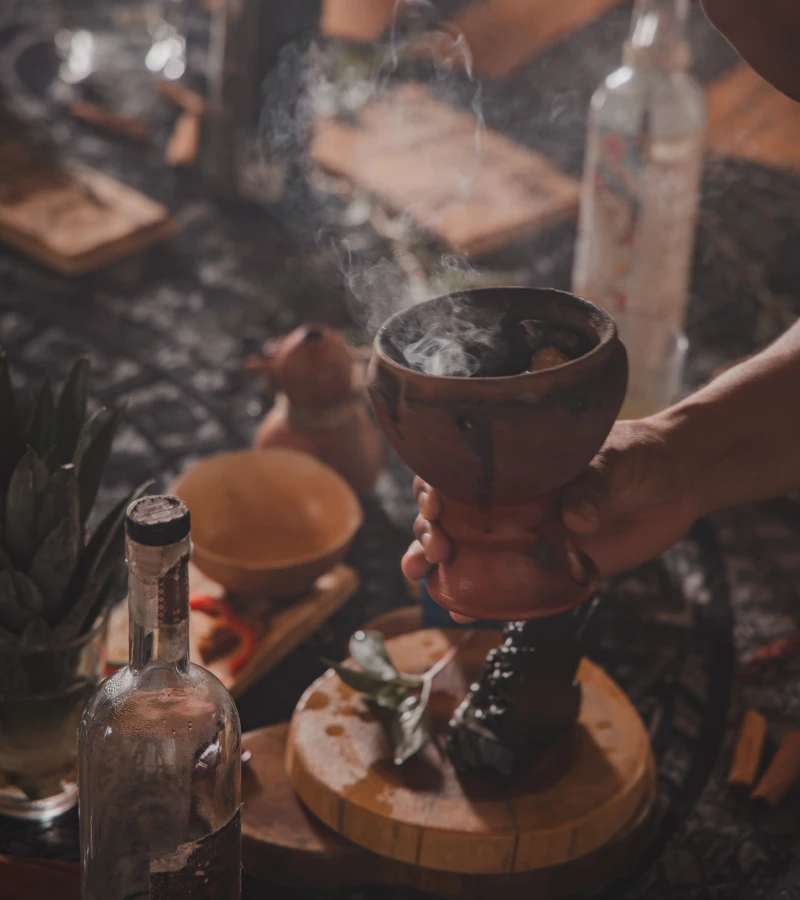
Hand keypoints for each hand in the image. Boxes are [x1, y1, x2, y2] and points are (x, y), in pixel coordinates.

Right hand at [402, 418, 698, 589]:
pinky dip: (480, 601)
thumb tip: (577, 521)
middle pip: (449, 516)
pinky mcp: (548, 566)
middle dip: (427, 532)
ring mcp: (524, 536)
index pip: (455, 473)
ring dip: (438, 566)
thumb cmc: (634, 456)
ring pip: (467, 553)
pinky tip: (460, 611)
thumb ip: (590, 488)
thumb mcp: (609, 461)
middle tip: (434, 548)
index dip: (432, 488)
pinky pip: (506, 586)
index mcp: (512, 466)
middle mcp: (509, 501)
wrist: (673, 483)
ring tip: (421, 578)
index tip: (434, 505)